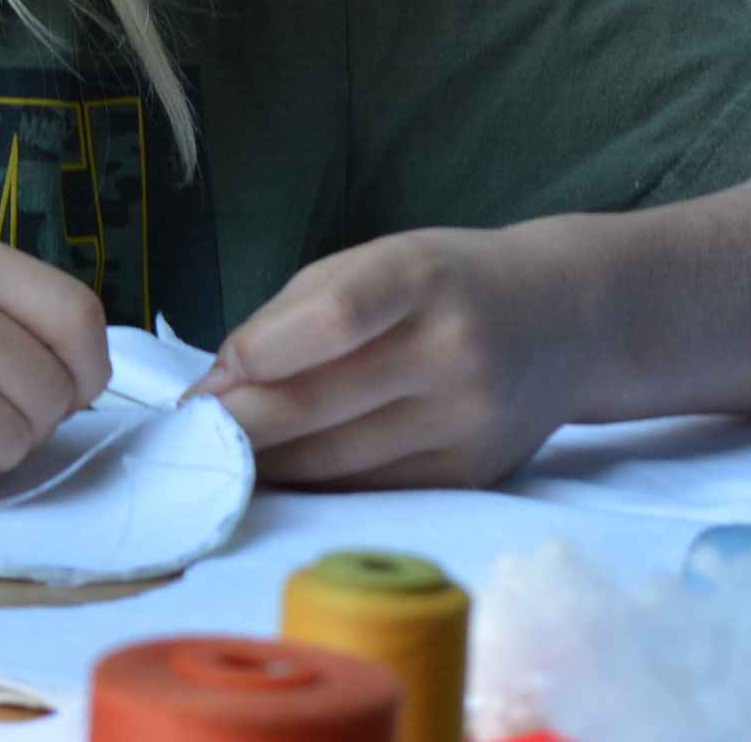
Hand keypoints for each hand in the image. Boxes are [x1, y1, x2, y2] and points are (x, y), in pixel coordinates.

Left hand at [191, 226, 579, 488]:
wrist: (566, 319)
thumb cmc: (448, 281)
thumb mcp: (379, 260)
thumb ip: (294, 314)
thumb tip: (216, 387)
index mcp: (424, 277)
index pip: (335, 316)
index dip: (262, 353)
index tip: (211, 380)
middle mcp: (454, 351)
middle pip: (320, 404)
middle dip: (236, 426)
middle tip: (184, 435)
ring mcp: (468, 421)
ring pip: (336, 462)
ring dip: (263, 465)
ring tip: (218, 457)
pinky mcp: (471, 475)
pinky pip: (368, 490)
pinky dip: (311, 487)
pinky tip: (278, 476)